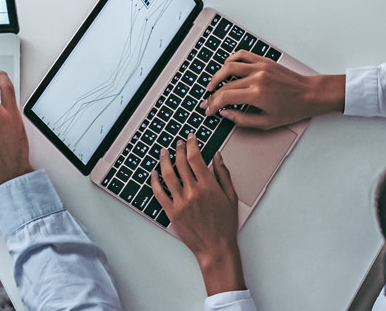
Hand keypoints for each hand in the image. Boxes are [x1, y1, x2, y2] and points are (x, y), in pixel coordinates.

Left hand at [151, 136, 244, 293]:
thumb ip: (223, 174)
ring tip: (164, 151)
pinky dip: (154, 180)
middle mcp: (193, 192)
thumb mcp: (231, 197)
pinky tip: (154, 173)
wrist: (215, 248)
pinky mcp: (171, 212)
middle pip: (181, 163)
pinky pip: (159, 193)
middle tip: (178, 142)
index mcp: (209, 186)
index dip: (192, 144)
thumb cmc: (225, 224)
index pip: (196, 157)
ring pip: (167, 174)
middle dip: (179, 149)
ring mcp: (180, 202)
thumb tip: (217, 156)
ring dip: (164, 160)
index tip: (190, 138)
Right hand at [202, 51, 344, 128]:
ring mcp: (260, 66)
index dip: (213, 104)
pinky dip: (231, 60)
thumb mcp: (267, 123)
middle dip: (213, 94)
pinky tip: (226, 67)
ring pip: (229, 66)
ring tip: (212, 85)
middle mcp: (257, 77)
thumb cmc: (292, 109)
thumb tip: (225, 113)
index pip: (225, 97)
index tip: (209, 110)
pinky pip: (242, 55)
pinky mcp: (264, 60)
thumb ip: (242, 119)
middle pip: (225, 84)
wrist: (310, 94)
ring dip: (217, 76)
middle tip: (208, 101)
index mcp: (257, 94)